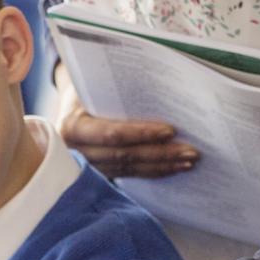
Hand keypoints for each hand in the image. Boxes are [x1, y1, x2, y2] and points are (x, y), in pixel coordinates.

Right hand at [54, 65, 197, 178]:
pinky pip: (129, 174)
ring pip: (130, 169)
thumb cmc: (84, 90)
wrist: (68, 106)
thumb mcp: (91, 85)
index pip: (112, 134)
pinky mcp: (100, 172)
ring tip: (188, 161)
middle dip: (160, 154)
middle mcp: (77, 151)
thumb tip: (159, 88)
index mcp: (72, 126)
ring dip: (162, 166)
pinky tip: (173, 167)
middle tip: (190, 151)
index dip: (142, 134)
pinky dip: (153, 171)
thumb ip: (114, 90)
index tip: (169, 131)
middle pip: (125, 155)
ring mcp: (88, 166)